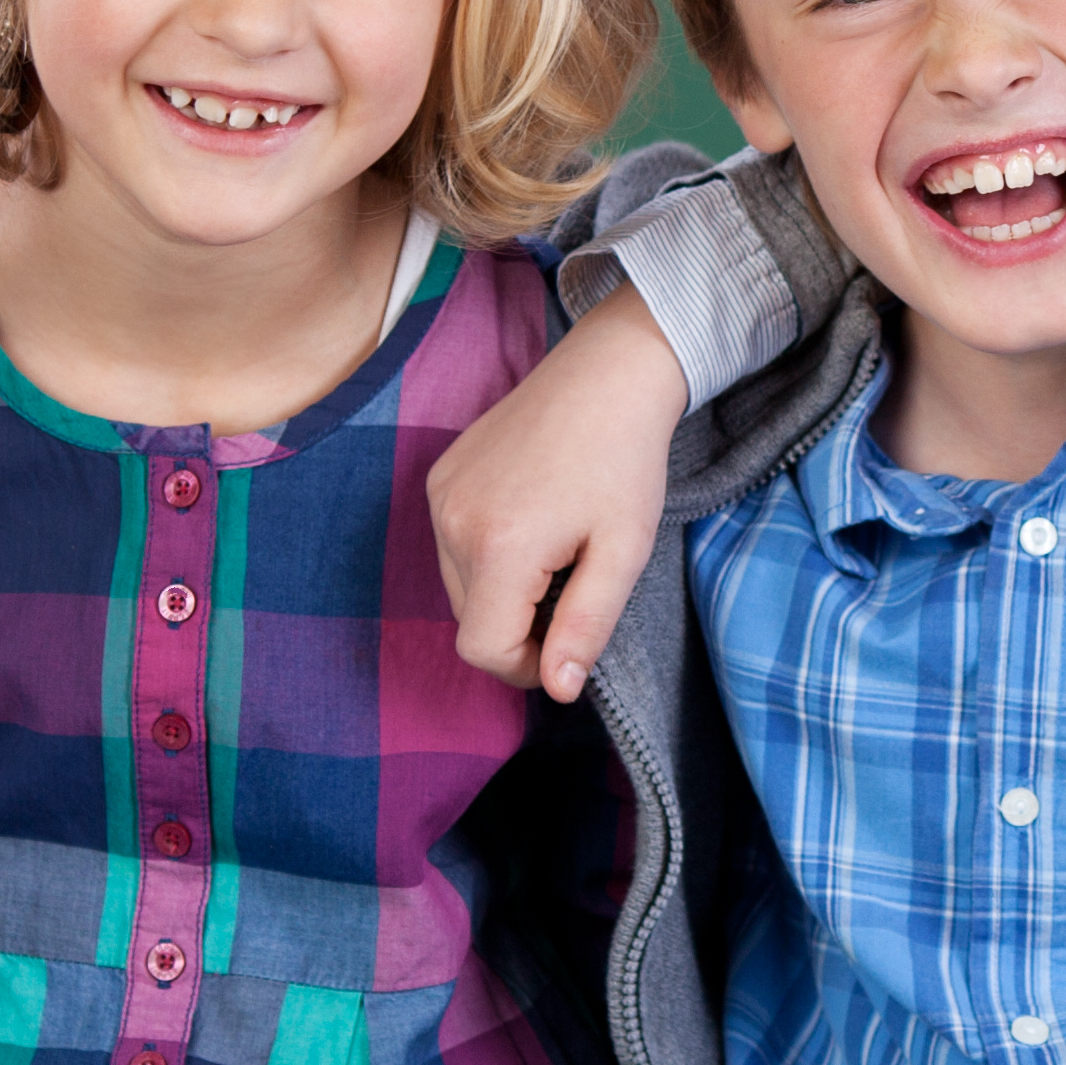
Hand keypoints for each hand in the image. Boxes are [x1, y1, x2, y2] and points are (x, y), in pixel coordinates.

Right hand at [430, 287, 689, 701]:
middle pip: (470, 621)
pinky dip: (488, 553)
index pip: (483, 650)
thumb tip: (557, 690)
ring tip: (557, 548)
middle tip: (574, 583)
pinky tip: (533, 519)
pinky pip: (452, 545)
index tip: (569, 641)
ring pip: (460, 587)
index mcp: (499, 547)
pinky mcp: (440, 477)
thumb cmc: (625, 463)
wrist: (607, 374)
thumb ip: (586, 627)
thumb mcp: (622, 553)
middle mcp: (453, 522)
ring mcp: (440, 496)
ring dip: (504, 590)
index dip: (526, 665)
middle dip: (519, 624)